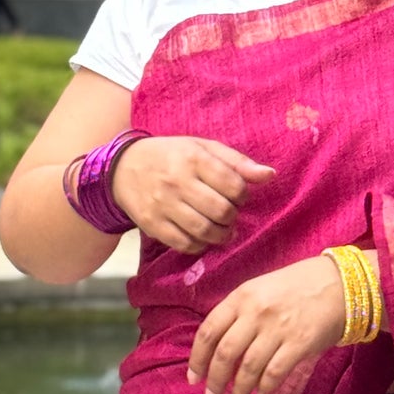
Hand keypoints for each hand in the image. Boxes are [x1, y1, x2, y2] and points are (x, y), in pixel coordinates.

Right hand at [110, 136, 274, 253]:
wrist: (123, 169)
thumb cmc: (172, 156)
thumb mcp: (203, 148)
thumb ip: (237, 162)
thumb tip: (270, 175)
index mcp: (193, 158)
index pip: (233, 184)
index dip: (243, 194)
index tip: (238, 195)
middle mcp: (177, 181)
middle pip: (221, 210)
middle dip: (232, 216)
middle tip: (229, 213)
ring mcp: (163, 205)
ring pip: (204, 230)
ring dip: (220, 234)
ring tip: (222, 228)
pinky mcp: (153, 225)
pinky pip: (184, 244)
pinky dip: (200, 245)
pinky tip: (202, 236)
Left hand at [188, 254, 348, 393]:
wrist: (340, 283)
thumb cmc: (297, 286)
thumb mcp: (260, 289)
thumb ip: (239, 313)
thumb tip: (218, 349)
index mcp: (241, 296)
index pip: (208, 331)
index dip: (197, 359)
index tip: (193, 378)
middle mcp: (256, 312)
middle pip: (224, 353)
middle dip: (214, 381)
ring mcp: (278, 328)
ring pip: (248, 367)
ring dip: (238, 391)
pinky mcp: (300, 343)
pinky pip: (274, 372)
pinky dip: (264, 386)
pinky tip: (260, 393)